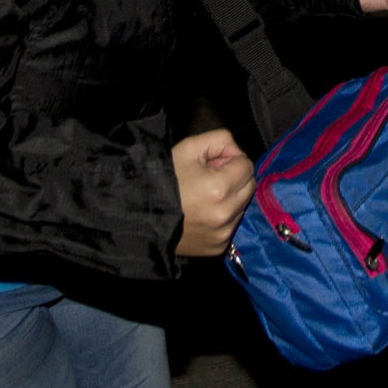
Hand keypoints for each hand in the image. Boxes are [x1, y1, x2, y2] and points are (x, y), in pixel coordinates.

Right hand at [171, 128, 254, 256]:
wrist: (138, 215)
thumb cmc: (163, 179)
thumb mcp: (189, 148)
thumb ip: (220, 140)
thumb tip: (237, 153)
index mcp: (220, 188)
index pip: (247, 166)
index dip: (230, 160)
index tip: (213, 163)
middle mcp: (225, 214)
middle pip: (248, 187)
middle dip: (234, 178)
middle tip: (209, 177)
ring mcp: (222, 233)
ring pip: (242, 207)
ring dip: (230, 199)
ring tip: (202, 196)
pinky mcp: (217, 247)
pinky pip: (231, 226)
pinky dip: (222, 218)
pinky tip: (201, 213)